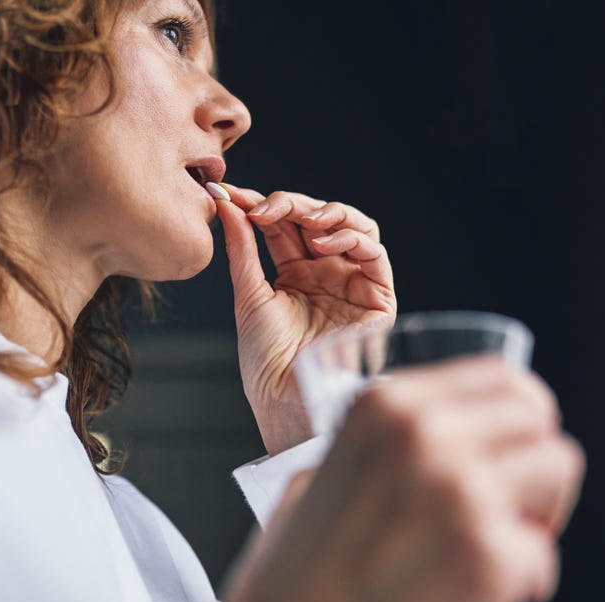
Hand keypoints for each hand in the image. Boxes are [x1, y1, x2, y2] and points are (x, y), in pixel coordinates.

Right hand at [201, 358, 585, 601]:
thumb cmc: (295, 573)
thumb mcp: (323, 473)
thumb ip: (384, 447)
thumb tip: (443, 442)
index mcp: (385, 406)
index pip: (500, 377)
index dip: (520, 415)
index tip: (514, 447)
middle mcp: (426, 435)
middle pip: (536, 415)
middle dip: (533, 458)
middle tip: (516, 503)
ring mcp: (462, 493)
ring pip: (556, 468)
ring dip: (537, 510)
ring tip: (499, 545)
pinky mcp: (488, 559)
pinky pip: (542, 553)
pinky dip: (522, 579)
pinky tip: (476, 596)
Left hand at [215, 184, 396, 454]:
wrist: (284, 401)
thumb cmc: (265, 361)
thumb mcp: (248, 295)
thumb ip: (242, 248)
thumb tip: (227, 203)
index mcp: (296, 274)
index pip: (286, 225)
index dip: (266, 206)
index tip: (238, 196)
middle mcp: (327, 275)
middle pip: (320, 220)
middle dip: (294, 205)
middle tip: (267, 206)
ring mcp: (353, 285)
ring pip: (354, 229)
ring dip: (329, 213)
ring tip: (302, 220)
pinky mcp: (378, 300)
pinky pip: (376, 256)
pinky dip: (353, 238)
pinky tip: (325, 240)